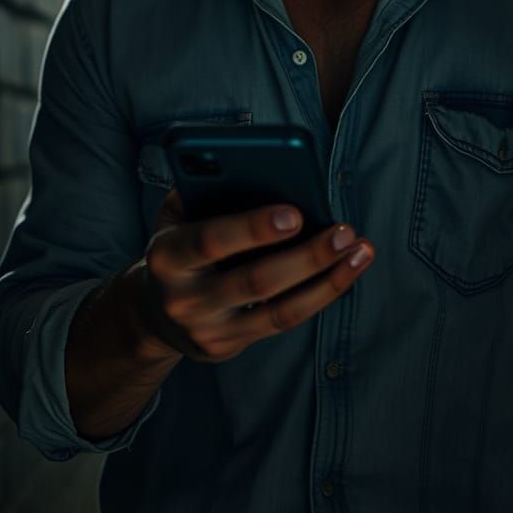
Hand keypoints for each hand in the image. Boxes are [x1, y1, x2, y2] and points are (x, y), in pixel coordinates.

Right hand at [134, 187, 374, 362]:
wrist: (151, 311)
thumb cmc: (179, 243)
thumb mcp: (175, 214)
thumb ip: (204, 189)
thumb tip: (256, 166)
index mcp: (166, 255)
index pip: (211, 240)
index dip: (253, 228)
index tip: (296, 212)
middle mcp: (185, 299)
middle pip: (255, 281)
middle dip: (306, 256)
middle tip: (345, 231)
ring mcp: (209, 329)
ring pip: (279, 310)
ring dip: (328, 280)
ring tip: (361, 250)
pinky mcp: (231, 346)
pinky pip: (285, 321)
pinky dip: (321, 295)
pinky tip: (348, 270)